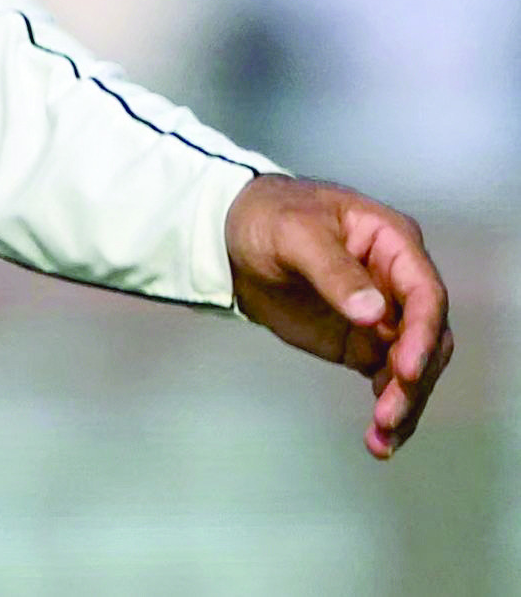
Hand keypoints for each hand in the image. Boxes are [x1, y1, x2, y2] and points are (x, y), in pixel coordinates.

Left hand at [228, 172, 455, 457]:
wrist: (231, 236)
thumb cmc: (267, 217)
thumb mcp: (294, 233)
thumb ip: (334, 272)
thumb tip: (375, 314)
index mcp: (393, 243)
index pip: (425, 294)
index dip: (421, 334)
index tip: (404, 370)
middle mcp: (399, 283)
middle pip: (427, 339)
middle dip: (413, 380)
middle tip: (388, 416)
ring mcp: (386, 317)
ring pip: (412, 367)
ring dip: (404, 405)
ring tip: (381, 439)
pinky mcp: (365, 344)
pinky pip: (387, 381)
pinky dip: (386, 408)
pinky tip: (378, 441)